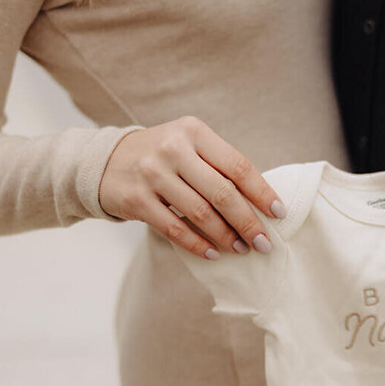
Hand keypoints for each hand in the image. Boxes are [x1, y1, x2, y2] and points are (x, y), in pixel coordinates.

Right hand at [98, 115, 284, 258]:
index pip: (237, 165)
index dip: (262, 192)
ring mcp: (152, 174)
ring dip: (226, 236)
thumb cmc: (162, 157)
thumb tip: (261, 203)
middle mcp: (173, 149)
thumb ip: (219, 166)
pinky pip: (174, 228)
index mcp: (193, 132)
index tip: (279, 213)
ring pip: (200, 213)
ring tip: (241, 249)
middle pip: (222, 193)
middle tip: (264, 242)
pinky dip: (197, 244)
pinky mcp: (136, 199)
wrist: (105, 161)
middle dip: (248, 222)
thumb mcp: (189, 146)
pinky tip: (212, 253)